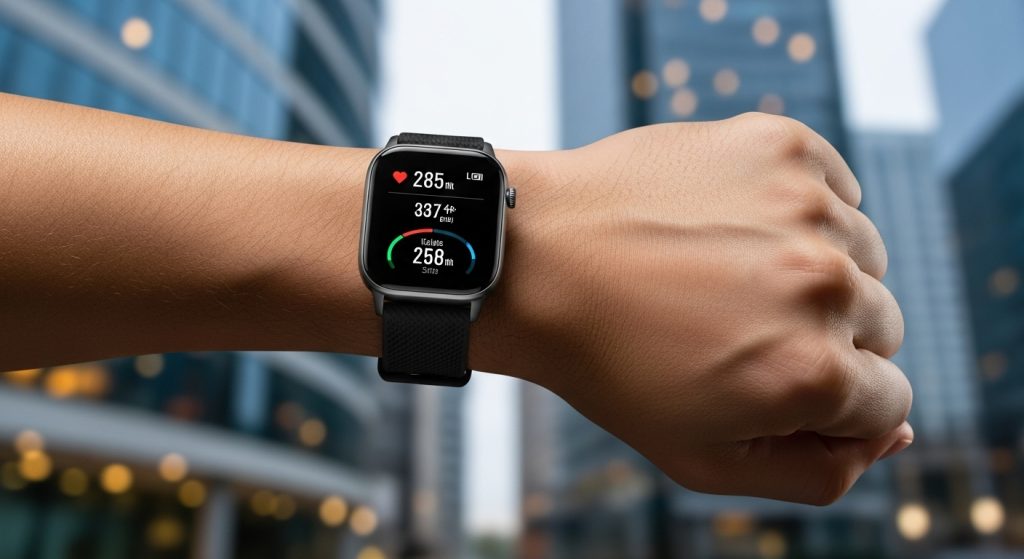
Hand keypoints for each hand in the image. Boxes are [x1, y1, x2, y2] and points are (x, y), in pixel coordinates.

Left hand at [479, 113, 911, 504]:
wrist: (538, 259)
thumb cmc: (611, 365)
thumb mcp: (704, 458)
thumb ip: (818, 471)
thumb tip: (895, 430)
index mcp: (811, 374)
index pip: (888, 401)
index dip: (829, 402)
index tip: (767, 378)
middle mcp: (824, 285)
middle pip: (882, 328)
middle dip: (823, 336)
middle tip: (734, 327)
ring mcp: (805, 206)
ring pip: (862, 257)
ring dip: (814, 270)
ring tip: (725, 274)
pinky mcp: (781, 146)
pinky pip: (835, 190)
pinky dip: (798, 211)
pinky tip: (734, 225)